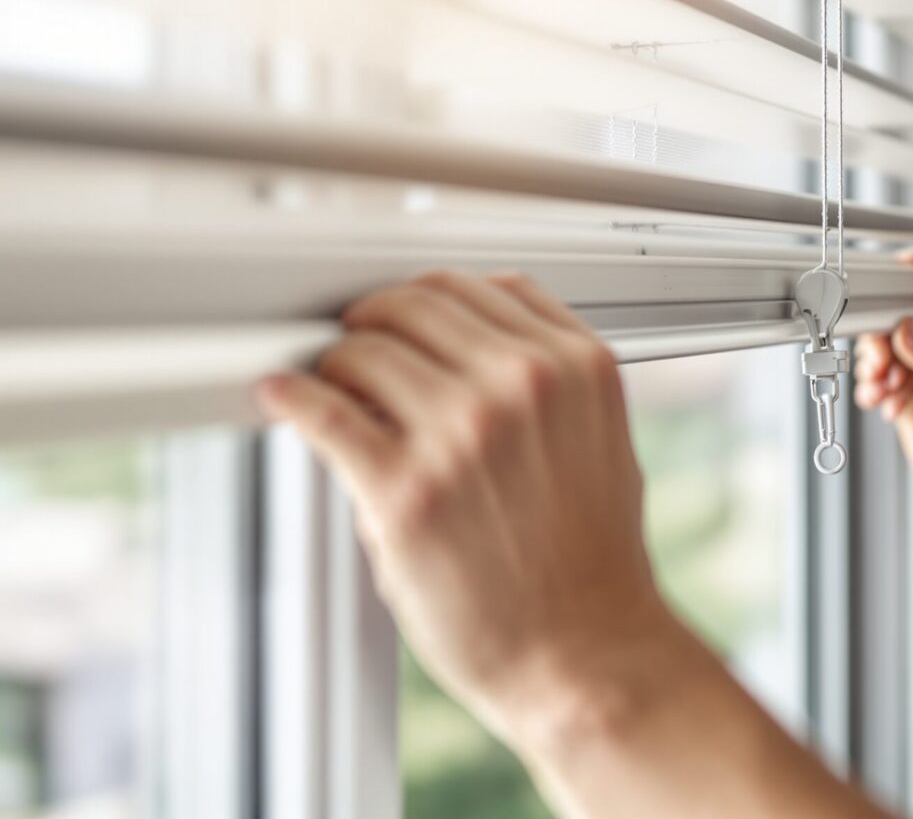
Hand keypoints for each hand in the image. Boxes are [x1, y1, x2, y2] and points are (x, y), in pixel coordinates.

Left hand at [253, 271, 663, 739]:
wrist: (583, 655)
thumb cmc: (591, 563)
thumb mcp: (601, 440)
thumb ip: (549, 378)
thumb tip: (472, 336)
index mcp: (576, 367)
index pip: (478, 286)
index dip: (431, 300)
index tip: (405, 320)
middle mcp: (523, 386)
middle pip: (415, 304)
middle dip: (379, 323)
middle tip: (361, 349)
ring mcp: (461, 433)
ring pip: (364, 350)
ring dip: (339, 365)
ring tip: (334, 389)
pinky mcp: (403, 490)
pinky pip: (322, 412)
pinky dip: (293, 398)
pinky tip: (283, 396)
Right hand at [854, 247, 912, 522]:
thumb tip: (906, 329)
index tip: (901, 267)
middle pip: (912, 298)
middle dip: (889, 323)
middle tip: (881, 351)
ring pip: (888, 332)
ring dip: (877, 358)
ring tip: (885, 385)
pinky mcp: (908, 380)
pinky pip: (877, 366)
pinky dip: (872, 381)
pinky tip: (884, 401)